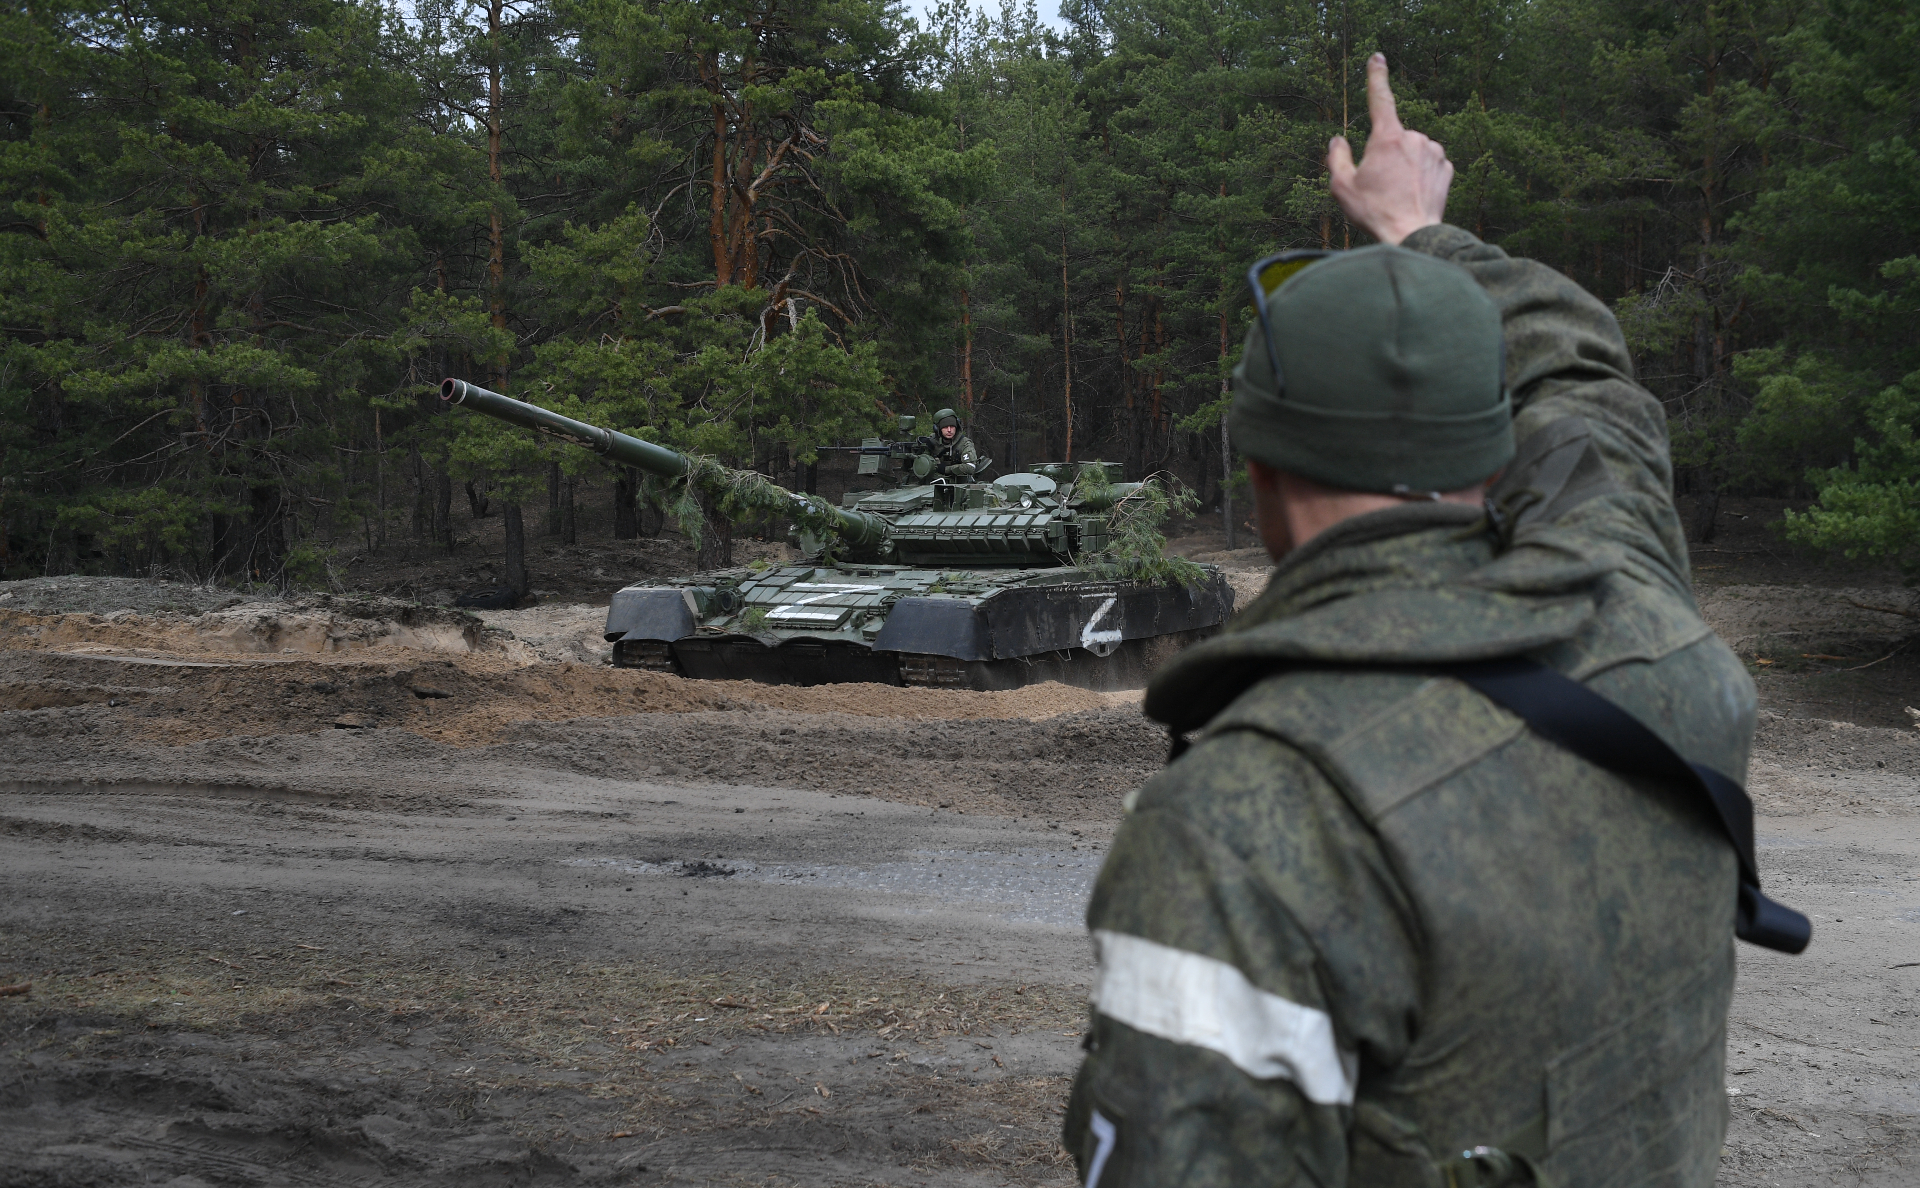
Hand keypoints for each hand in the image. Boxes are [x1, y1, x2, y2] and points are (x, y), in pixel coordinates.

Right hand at [1327, 55, 1452, 244]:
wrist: (1412, 236)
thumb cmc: (1374, 212)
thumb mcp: (1342, 187)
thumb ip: (1337, 157)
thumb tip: (1338, 140)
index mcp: (1387, 138)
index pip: (1380, 99)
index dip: (1376, 77)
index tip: (1377, 58)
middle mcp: (1414, 138)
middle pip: (1393, 138)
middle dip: (1385, 155)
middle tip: (1379, 185)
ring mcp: (1434, 152)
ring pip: (1413, 151)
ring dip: (1404, 165)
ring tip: (1397, 194)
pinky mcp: (1446, 168)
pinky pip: (1429, 164)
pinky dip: (1420, 175)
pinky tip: (1413, 195)